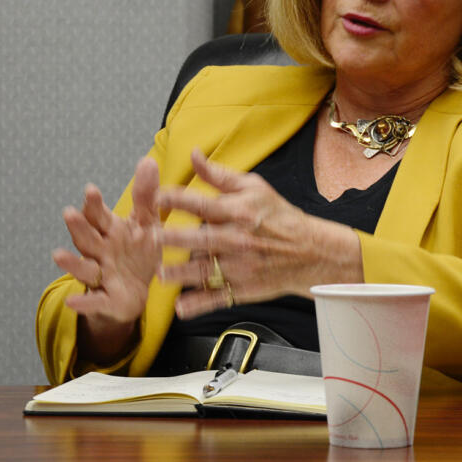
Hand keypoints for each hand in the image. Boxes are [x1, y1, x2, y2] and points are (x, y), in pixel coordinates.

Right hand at [51, 157, 161, 360]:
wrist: (138, 291)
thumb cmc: (139, 252)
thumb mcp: (147, 223)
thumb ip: (146, 195)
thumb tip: (147, 160)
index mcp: (111, 231)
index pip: (99, 216)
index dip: (94, 204)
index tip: (91, 190)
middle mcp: (101, 251)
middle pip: (86, 238)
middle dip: (78, 226)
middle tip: (69, 213)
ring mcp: (101, 276)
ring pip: (84, 268)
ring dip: (71, 263)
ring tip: (57, 255)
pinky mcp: (106, 300)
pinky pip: (93, 302)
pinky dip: (84, 302)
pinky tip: (72, 302)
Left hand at [156, 149, 361, 318]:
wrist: (310, 251)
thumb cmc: (278, 217)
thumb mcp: (253, 187)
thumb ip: (218, 174)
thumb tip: (193, 154)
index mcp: (239, 212)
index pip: (204, 204)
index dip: (179, 200)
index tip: (156, 197)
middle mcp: (238, 239)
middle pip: (202, 239)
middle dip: (175, 239)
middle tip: (151, 238)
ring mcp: (240, 267)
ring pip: (206, 271)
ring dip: (181, 274)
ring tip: (160, 273)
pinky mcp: (243, 289)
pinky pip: (217, 298)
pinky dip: (199, 304)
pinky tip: (181, 307)